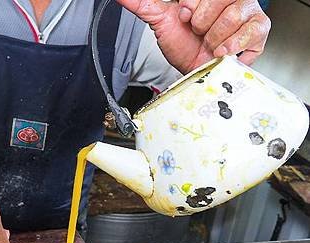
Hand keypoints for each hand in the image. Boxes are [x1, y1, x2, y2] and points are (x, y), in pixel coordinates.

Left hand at [117, 0, 270, 72]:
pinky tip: (223, 51)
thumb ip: (143, 4)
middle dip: (201, 24)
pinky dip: (231, 46)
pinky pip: (248, 32)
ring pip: (231, 16)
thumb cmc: (183, 48)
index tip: (185, 18)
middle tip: (200, 34)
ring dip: (214, 38)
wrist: (197, 75)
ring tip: (211, 44)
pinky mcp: (259, 29)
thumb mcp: (161, 22)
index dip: (188, 8)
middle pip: (217, 0)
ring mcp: (248, 11)